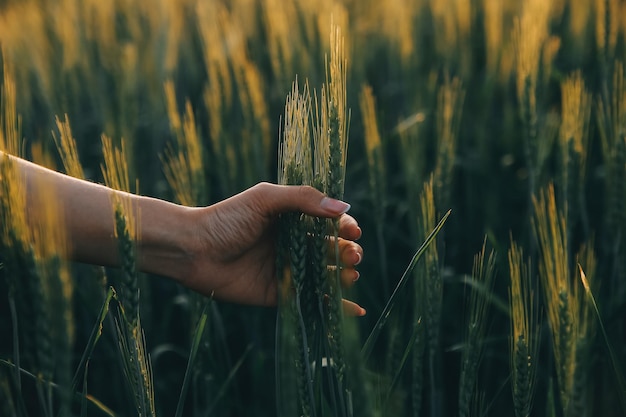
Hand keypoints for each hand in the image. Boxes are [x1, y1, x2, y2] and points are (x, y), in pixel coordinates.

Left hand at [180, 183, 364, 314]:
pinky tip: (354, 310)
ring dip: (344, 275)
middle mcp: (292, 244)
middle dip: (348, 252)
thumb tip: (343, 206)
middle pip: (331, 249)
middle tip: (352, 256)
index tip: (352, 232)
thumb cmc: (227, 218)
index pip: (328, 222)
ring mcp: (286, 270)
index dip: (345, 227)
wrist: (193, 249)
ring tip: (350, 274)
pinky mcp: (277, 294)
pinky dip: (334, 306)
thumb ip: (303, 199)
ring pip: (324, 274)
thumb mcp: (265, 199)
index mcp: (291, 219)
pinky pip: (310, 300)